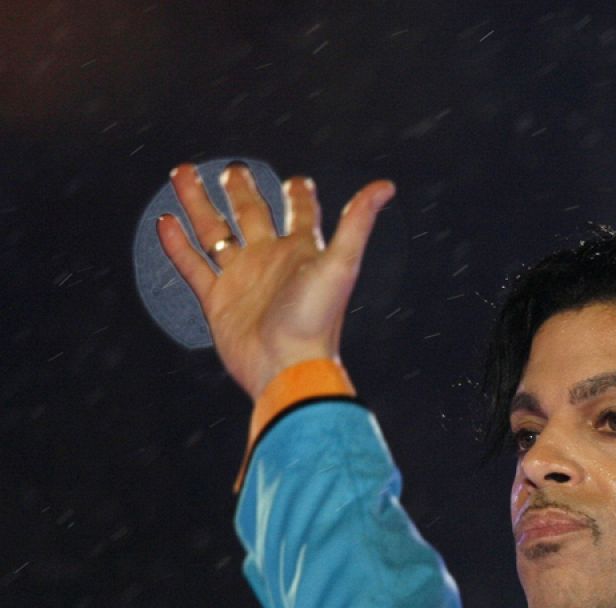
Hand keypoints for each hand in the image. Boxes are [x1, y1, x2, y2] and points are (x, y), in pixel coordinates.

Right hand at [156, 162, 395, 399]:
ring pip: (214, 232)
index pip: (301, 214)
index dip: (299, 196)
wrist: (286, 367)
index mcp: (301, 252)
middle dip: (241, 191)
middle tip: (232, 169)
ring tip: (183, 174)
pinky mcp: (217, 300)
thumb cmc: (317, 320)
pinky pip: (193, 266)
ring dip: (198, 204)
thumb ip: (358, 222)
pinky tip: (165, 222)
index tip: (296, 180)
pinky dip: (177, 245)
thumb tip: (386, 186)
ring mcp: (242, 279)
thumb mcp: (341, 263)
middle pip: (251, 215)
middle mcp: (270, 262)